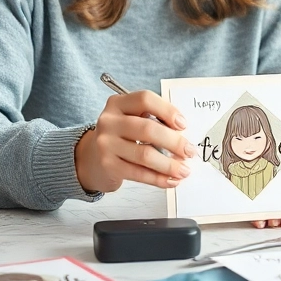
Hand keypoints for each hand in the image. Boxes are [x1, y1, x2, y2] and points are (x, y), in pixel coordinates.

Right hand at [75, 90, 195, 192]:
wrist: (90, 158)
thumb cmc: (120, 136)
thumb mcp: (132, 119)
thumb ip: (153, 119)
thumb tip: (184, 135)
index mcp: (118, 103)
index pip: (145, 99)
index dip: (167, 110)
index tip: (183, 125)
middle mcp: (109, 121)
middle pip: (148, 129)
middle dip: (174, 142)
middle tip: (189, 151)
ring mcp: (106, 144)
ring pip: (145, 154)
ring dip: (169, 165)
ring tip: (184, 170)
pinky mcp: (108, 165)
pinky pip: (139, 173)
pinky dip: (158, 179)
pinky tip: (171, 180)